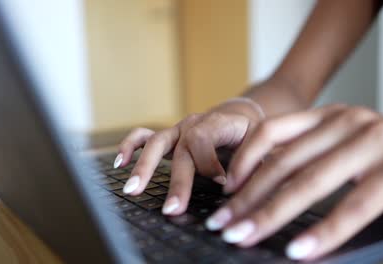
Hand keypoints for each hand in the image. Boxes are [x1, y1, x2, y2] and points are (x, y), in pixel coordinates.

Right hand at [115, 98, 262, 214]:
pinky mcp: (168, 137)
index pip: (204, 139)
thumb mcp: (261, 144)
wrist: (239, 116)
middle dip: (177, 181)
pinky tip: (121, 163)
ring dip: (144, 167)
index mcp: (219, 123)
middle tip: (172, 209)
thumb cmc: (250, 134)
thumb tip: (237, 190)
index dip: (210, 164)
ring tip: (133, 190)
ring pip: (156, 143)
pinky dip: (130, 147)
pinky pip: (143, 137)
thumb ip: (253, 164)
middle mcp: (194, 124)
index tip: (222, 185)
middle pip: (181, 149)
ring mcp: (177, 130)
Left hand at [205, 104, 382, 259]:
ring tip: (244, 238)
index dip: (243, 160)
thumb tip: (262, 191)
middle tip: (223, 224)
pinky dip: (324, 232)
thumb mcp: (344, 146)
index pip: (270, 131)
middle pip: (282, 163)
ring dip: (271, 216)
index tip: (226, 189)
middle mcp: (348, 121)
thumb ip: (310, 158)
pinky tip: (299, 251)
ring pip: (309, 183)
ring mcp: (375, 141)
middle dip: (247, 199)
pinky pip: (354, 207)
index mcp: (329, 116)